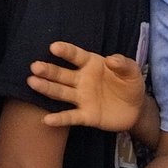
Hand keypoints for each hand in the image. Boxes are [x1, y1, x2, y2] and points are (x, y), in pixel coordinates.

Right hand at [27, 43, 144, 132]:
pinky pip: (71, 117)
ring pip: (61, 92)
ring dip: (46, 88)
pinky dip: (59, 119)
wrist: (136, 110)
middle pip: (61, 74)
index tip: (53, 47)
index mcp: (91, 64)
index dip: (65, 51)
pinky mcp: (86, 116)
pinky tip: (46, 120)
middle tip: (34, 66)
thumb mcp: (132, 72)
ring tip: (32, 82)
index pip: (76, 56)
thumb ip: (123, 64)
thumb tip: (111, 59)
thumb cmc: (130, 85)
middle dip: (48, 70)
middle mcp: (81, 80)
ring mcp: (81, 98)